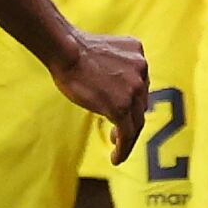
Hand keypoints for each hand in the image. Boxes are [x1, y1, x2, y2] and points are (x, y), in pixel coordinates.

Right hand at [54, 31, 151, 159]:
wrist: (66, 50)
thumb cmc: (71, 50)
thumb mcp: (102, 52)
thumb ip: (113, 66)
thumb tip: (107, 83)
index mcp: (137, 53)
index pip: (140, 83)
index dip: (132, 101)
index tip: (123, 112)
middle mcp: (141, 69)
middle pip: (141, 102)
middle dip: (131, 119)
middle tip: (117, 134)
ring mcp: (135, 88)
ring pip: (137, 120)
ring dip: (128, 137)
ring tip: (118, 149)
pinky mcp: (123, 106)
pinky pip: (128, 132)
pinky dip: (124, 147)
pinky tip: (117, 158)